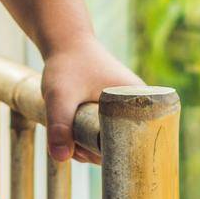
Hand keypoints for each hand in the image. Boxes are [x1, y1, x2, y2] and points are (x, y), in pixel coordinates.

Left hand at [40, 34, 145, 164]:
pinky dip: (88, 137)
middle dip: (96, 152)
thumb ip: (60, 125)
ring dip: (90, 146)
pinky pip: (104, 132)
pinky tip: (71, 134)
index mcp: (139, 100)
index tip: (87, 151)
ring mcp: (125, 108)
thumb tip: (61, 157)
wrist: (64, 41)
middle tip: (73, 145)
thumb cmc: (67, 64)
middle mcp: (138, 105)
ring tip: (69, 137)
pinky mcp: (113, 110)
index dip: (114, 154)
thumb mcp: (61, 96)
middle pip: (123, 143)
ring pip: (111, 140)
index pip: (138, 141)